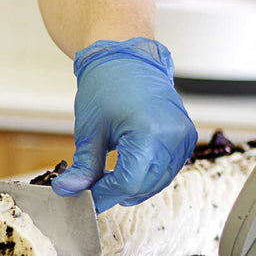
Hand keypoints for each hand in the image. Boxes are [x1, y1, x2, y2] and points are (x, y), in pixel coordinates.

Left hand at [51, 37, 197, 212]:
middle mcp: (172, 137)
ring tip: (109, 183)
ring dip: (134, 187)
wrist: (128, 57)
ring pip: (159, 181)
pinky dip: (149, 176)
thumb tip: (69, 190)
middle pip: (144, 185)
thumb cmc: (107, 85)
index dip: (105, 194)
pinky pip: (169, 168)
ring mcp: (183, 136)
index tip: (87, 198)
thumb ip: (84, 166)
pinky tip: (129, 172)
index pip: (128, 183)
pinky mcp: (186, 136)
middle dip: (117, 193)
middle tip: (94, 192)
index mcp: (148, 133)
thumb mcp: (90, 130)